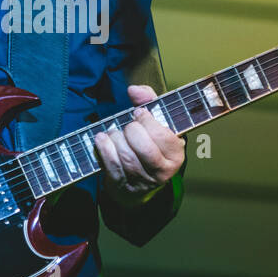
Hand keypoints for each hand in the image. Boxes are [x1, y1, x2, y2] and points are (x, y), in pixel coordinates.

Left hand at [94, 85, 185, 207]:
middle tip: (128, 126)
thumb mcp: (157, 122)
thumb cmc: (150, 144)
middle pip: (145, 149)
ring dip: (116, 139)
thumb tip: (134, 90)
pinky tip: (102, 139)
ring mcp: (143, 181)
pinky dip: (104, 149)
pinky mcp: (124, 186)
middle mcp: (163, 171)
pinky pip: (112, 166)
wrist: (138, 180)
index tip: (138, 113)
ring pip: (127, 157)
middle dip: (131, 131)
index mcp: (176, 155)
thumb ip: (149, 100)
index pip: (162, 136)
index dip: (147, 121)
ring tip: (114, 132)